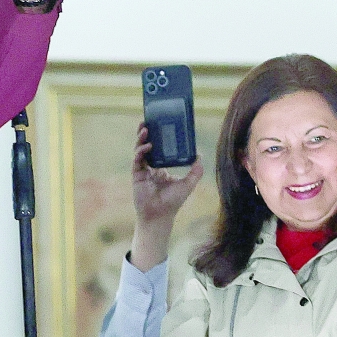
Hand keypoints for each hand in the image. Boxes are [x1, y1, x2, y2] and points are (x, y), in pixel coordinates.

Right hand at [130, 124, 203, 270]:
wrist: (160, 215)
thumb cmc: (173, 202)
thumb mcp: (188, 184)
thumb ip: (196, 171)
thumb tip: (200, 156)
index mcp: (161, 168)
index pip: (159, 148)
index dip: (159, 137)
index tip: (161, 125)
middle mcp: (151, 167)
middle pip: (146, 145)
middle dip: (146, 133)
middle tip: (148, 120)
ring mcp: (142, 170)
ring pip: (140, 149)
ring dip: (141, 138)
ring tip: (145, 128)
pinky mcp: (136, 174)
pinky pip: (137, 159)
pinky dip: (141, 151)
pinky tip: (148, 146)